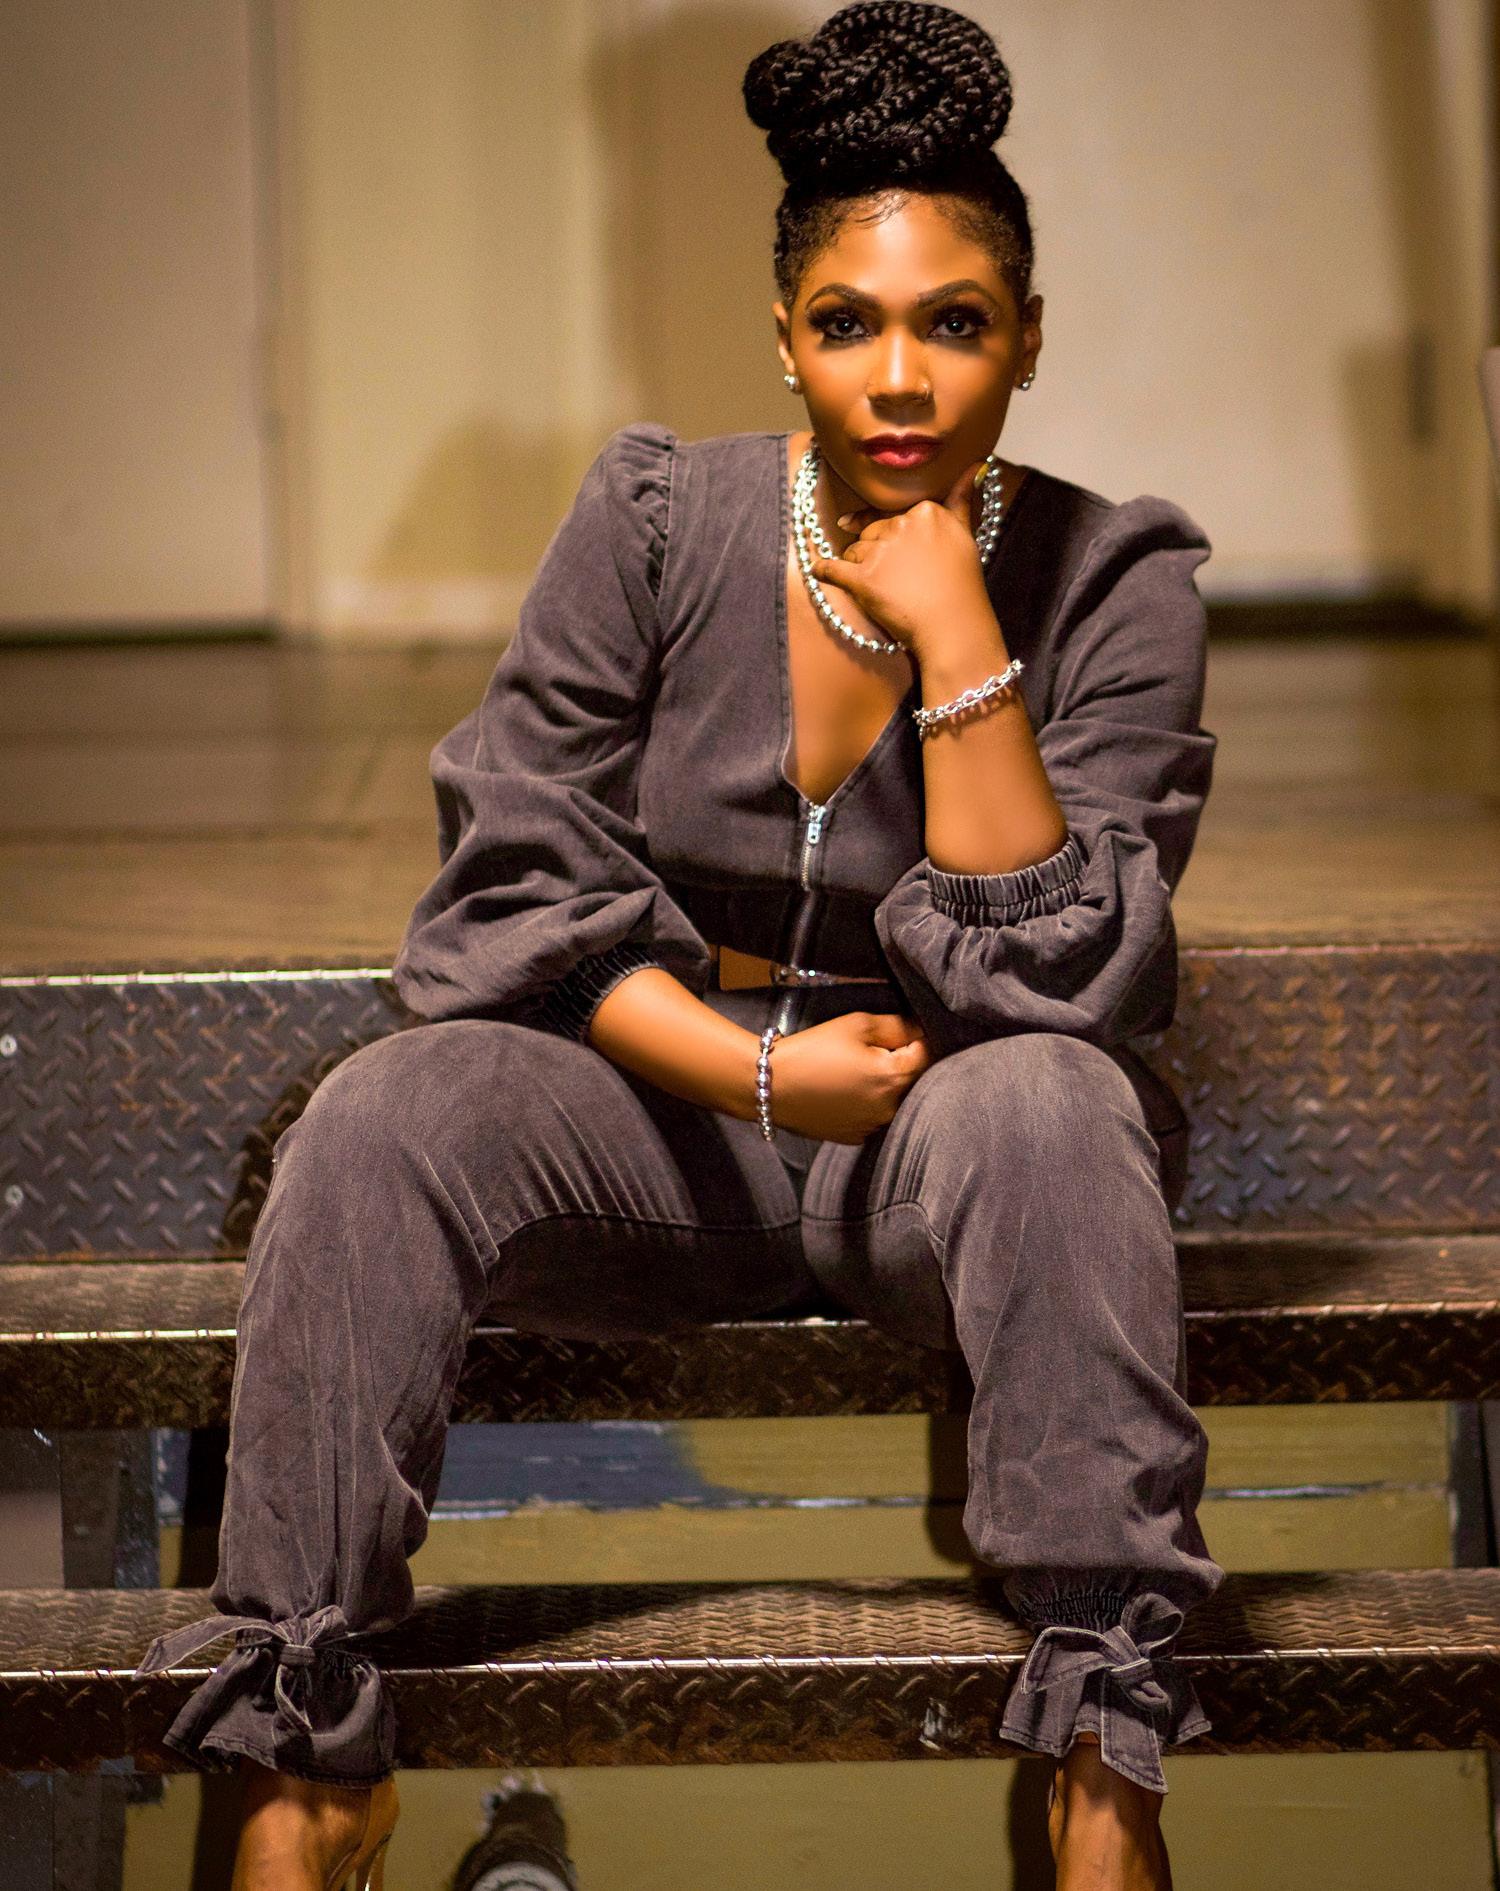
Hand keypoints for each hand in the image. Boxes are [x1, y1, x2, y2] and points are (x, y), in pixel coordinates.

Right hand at [767, 1011, 932, 1143]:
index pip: (927, 1054)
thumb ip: (897, 1026)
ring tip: (853, 1072)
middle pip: (912, 1080)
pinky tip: (844, 1091)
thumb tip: (920, 1029)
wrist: (772, 1085)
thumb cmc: (813, 1049)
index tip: (894, 1032)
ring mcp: (873, 1126)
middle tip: (869, 1050)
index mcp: (895, 1077)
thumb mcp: (856, 1024)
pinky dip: (867, 1103)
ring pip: (893, 1100)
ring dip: (884, 1086)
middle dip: (900, 1063)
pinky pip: (874, 1116)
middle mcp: (890, 1108)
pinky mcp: (855, 1137)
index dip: (914, 1039)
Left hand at [808, 458, 994, 659]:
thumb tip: (978, 463)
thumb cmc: (962, 585)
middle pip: (872, 533)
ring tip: (883, 590)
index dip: (893, 537)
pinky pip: (832, 569)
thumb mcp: (966, 534)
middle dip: (877, 552)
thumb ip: (962, 498)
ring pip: (855, 551)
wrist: (954, 627)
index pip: (894, 517)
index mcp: (925, 511)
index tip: (897, 552)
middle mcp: (901, 525)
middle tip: (898, 579)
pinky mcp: (862, 579)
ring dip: (860, 567)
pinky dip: (824, 571)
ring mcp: (880, 552)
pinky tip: (818, 571)